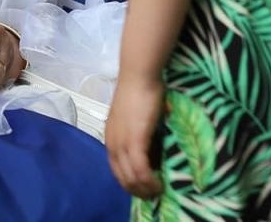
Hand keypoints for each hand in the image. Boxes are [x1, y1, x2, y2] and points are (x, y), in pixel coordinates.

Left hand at [106, 73, 164, 199]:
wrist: (139, 76)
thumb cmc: (140, 91)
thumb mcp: (135, 118)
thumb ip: (137, 133)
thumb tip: (150, 147)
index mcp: (110, 137)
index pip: (116, 169)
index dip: (129, 182)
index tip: (143, 188)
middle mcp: (112, 142)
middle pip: (121, 177)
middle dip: (137, 190)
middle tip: (153, 195)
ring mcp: (122, 142)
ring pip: (131, 177)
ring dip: (145, 188)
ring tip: (159, 192)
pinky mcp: (135, 140)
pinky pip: (140, 169)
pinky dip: (150, 180)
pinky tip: (159, 184)